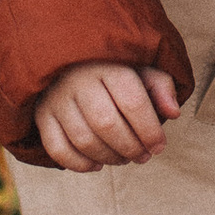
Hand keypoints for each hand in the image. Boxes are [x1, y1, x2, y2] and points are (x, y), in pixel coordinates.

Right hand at [32, 60, 184, 170]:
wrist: (65, 50)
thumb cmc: (111, 64)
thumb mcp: (139, 65)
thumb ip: (160, 85)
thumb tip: (173, 113)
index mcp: (107, 64)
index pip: (132, 103)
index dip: (150, 131)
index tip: (159, 146)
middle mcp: (77, 79)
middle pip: (107, 124)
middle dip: (131, 148)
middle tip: (143, 156)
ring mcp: (56, 98)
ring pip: (83, 139)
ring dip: (109, 158)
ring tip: (124, 159)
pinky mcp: (42, 114)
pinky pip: (57, 148)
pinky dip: (79, 163)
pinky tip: (97, 164)